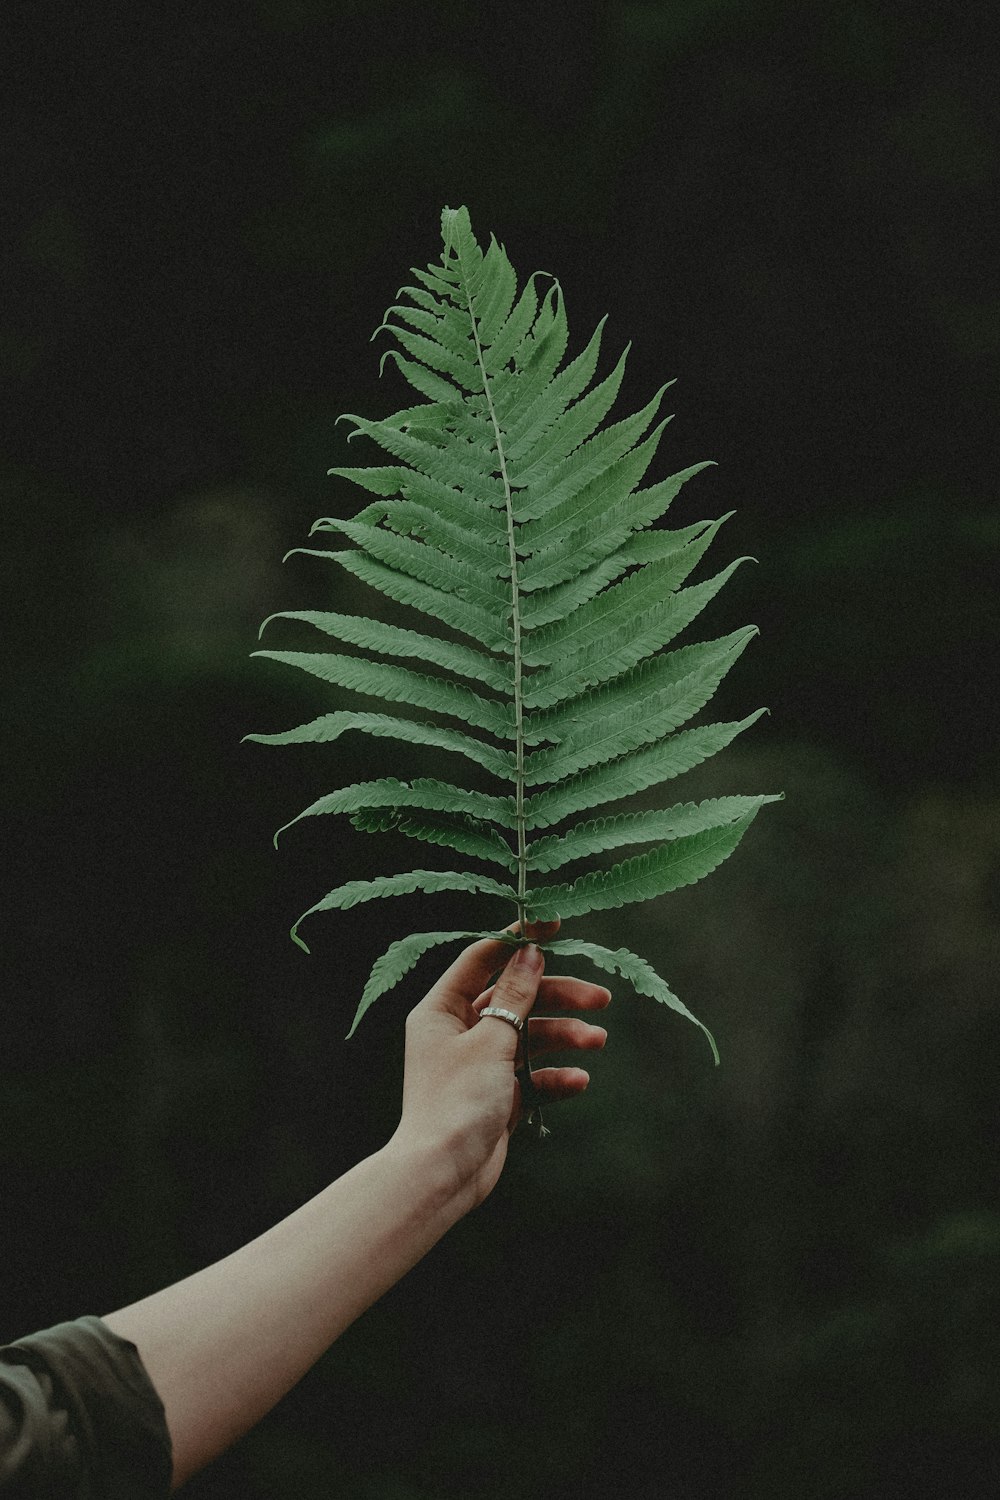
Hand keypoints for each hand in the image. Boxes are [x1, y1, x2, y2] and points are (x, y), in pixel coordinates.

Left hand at [386, 919, 609, 1212]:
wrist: (443, 1175)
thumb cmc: (456, 1102)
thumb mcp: (490, 1039)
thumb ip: (515, 995)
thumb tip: (530, 953)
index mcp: (442, 1010)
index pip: (482, 959)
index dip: (519, 940)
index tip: (554, 924)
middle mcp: (458, 1031)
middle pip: (515, 998)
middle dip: (558, 997)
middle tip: (599, 997)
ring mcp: (479, 1064)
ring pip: (529, 1035)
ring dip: (564, 1036)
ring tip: (597, 1041)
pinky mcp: (496, 1094)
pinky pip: (532, 1074)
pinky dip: (555, 1075)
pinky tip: (578, 1080)